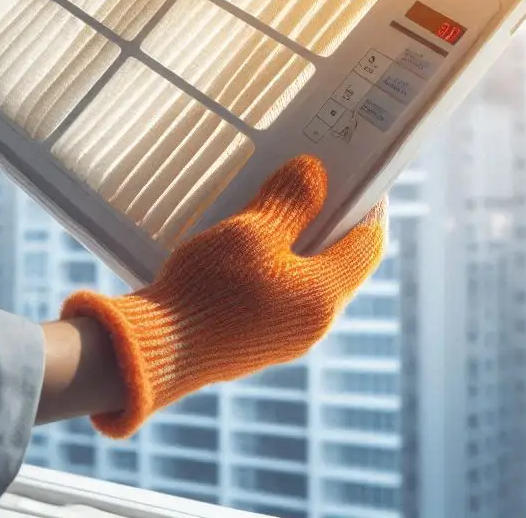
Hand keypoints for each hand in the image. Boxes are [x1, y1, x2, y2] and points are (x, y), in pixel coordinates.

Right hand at [61, 156, 387, 436]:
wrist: (154, 351)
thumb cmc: (210, 289)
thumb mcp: (252, 231)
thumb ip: (291, 201)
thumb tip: (316, 175)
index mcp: (324, 297)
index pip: (368, 245)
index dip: (371, 206)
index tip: (365, 176)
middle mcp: (311, 324)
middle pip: (338, 263)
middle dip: (331, 220)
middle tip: (317, 183)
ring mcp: (281, 337)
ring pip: (305, 278)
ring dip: (298, 240)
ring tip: (277, 204)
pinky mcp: (251, 340)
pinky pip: (277, 293)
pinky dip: (273, 262)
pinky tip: (246, 242)